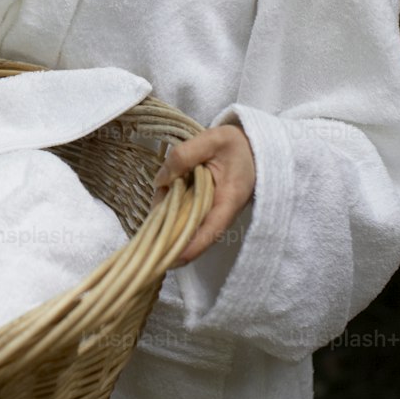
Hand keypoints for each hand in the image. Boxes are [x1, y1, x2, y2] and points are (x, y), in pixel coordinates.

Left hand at [151, 123, 255, 266]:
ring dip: (168, 219)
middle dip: (170, 234)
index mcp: (229, 200)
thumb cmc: (235, 145)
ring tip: (156, 206)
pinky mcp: (204, 207)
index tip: (171, 258)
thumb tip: (161, 180)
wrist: (250, 148)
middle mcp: (221, 213)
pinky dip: (172, 210)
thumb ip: (184, 155)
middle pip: (194, 233)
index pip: (211, 231)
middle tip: (149, 230)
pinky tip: (162, 199)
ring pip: (187, 225)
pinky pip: (186, 215)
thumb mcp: (212, 140)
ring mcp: (212, 212)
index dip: (191, 247)